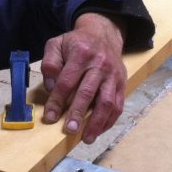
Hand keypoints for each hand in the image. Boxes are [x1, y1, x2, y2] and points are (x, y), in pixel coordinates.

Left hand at [40, 12, 126, 144]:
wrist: (104, 33)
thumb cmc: (77, 43)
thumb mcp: (57, 44)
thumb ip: (50, 63)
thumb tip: (51, 87)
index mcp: (81, 54)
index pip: (67, 81)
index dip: (57, 101)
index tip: (50, 117)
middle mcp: (100, 65)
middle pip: (88, 93)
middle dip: (78, 114)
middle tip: (69, 130)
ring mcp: (113, 75)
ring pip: (106, 102)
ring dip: (97, 122)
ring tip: (87, 138)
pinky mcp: (122, 83)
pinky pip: (118, 105)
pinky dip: (109, 120)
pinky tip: (100, 130)